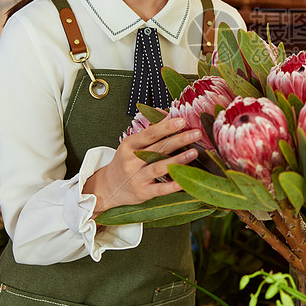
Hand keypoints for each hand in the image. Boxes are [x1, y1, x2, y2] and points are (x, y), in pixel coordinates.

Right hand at [83, 117, 201, 211]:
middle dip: (179, 140)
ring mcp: (137, 178)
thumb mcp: (132, 144)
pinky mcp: (143, 192)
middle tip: (196, 133)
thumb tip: (168, 113)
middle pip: (158, 148)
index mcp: (129, 145)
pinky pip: (160, 189)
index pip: (149, 134)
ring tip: (194, 152)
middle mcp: (131, 161)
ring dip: (178, 160)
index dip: (166, 127)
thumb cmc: (125, 162)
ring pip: (159, 167)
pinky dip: (172, 185)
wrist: (109, 187)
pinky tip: (184, 180)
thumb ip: (150, 130)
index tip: (182, 120)